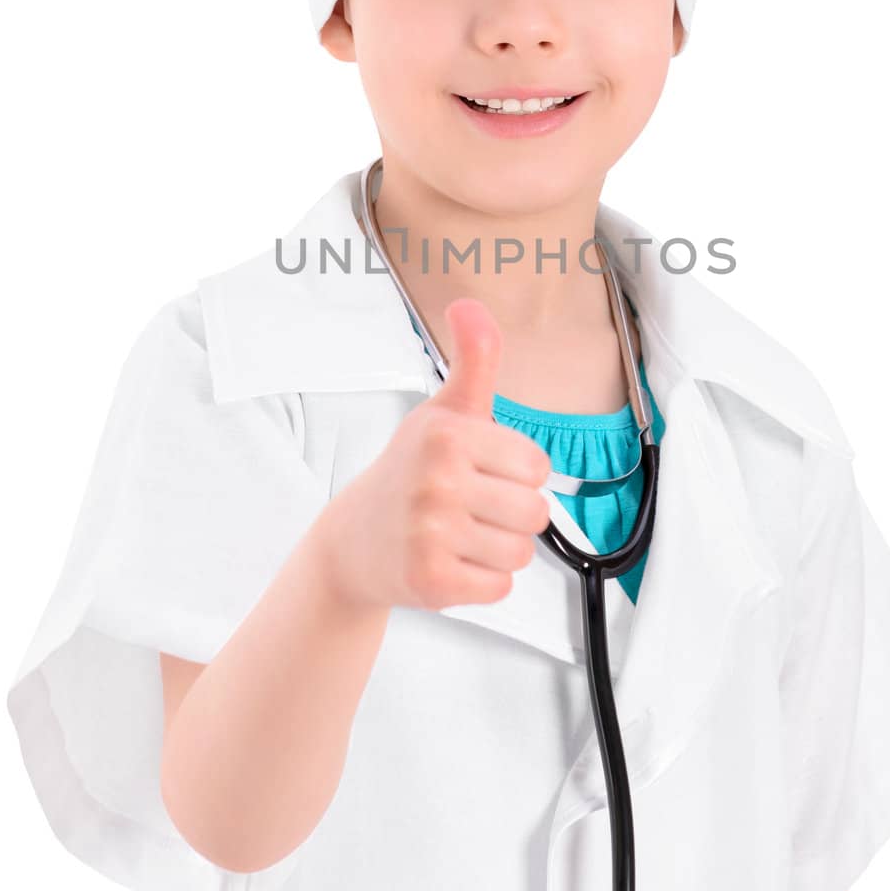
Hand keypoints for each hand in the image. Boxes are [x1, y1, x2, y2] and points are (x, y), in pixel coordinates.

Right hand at [316, 298, 552, 611]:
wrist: (352, 541)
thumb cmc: (408, 471)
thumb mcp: (442, 412)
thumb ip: (473, 360)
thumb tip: (469, 304)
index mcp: (446, 435)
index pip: (537, 465)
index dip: (514, 472)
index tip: (478, 472)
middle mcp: (436, 481)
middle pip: (535, 512)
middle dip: (509, 514)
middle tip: (468, 508)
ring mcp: (430, 534)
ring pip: (520, 552)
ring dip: (497, 549)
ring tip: (459, 535)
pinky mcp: (431, 581)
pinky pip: (500, 586)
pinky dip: (482, 581)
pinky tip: (451, 561)